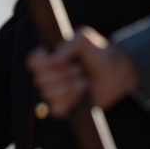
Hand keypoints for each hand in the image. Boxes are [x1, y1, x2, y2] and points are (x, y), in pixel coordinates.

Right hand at [26, 28, 140, 115]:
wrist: (116, 72)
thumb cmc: (98, 54)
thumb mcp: (84, 39)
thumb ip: (69, 43)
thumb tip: (55, 60)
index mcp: (50, 58)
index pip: (33, 62)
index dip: (42, 62)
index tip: (58, 59)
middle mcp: (49, 76)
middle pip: (40, 79)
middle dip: (61, 74)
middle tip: (79, 69)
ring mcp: (56, 93)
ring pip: (48, 95)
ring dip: (68, 87)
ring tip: (83, 80)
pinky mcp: (65, 107)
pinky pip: (56, 109)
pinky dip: (69, 101)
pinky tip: (81, 94)